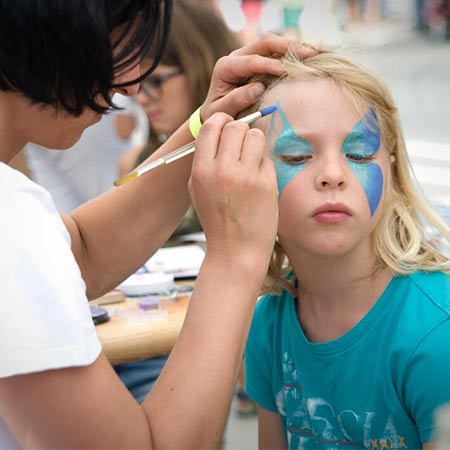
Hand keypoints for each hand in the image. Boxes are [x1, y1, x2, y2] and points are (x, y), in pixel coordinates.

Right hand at [188, 113, 277, 265]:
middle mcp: (222, 170)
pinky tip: (259, 181)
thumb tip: (219, 132)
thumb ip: (205, 161)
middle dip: (240, 131)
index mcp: (201, 170)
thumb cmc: (216, 220)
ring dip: (255, 143)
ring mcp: (246, 176)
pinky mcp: (266, 184)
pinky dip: (263, 165)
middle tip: (242, 144)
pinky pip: (267, 158)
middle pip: (236, 126)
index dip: (221, 122)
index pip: (211, 125)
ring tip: (252, 160)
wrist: (236, 250)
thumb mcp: (198, 190)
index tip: (227, 127)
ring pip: (256, 136)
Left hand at [201, 34, 314, 119]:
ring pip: (272, 44)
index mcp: (226, 67)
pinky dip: (292, 53)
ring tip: (312, 53)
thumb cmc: (219, 115)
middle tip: (307, 54)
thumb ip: (236, 100)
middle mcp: (237, 57)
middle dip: (286, 46)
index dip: (268, 64)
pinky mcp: (259, 61)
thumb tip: (257, 88)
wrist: (216, 114)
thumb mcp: (222, 111)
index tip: (285, 71)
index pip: (250, 60)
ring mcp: (248, 57)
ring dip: (293, 46)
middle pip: (264, 43)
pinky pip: (276, 52)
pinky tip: (308, 57)